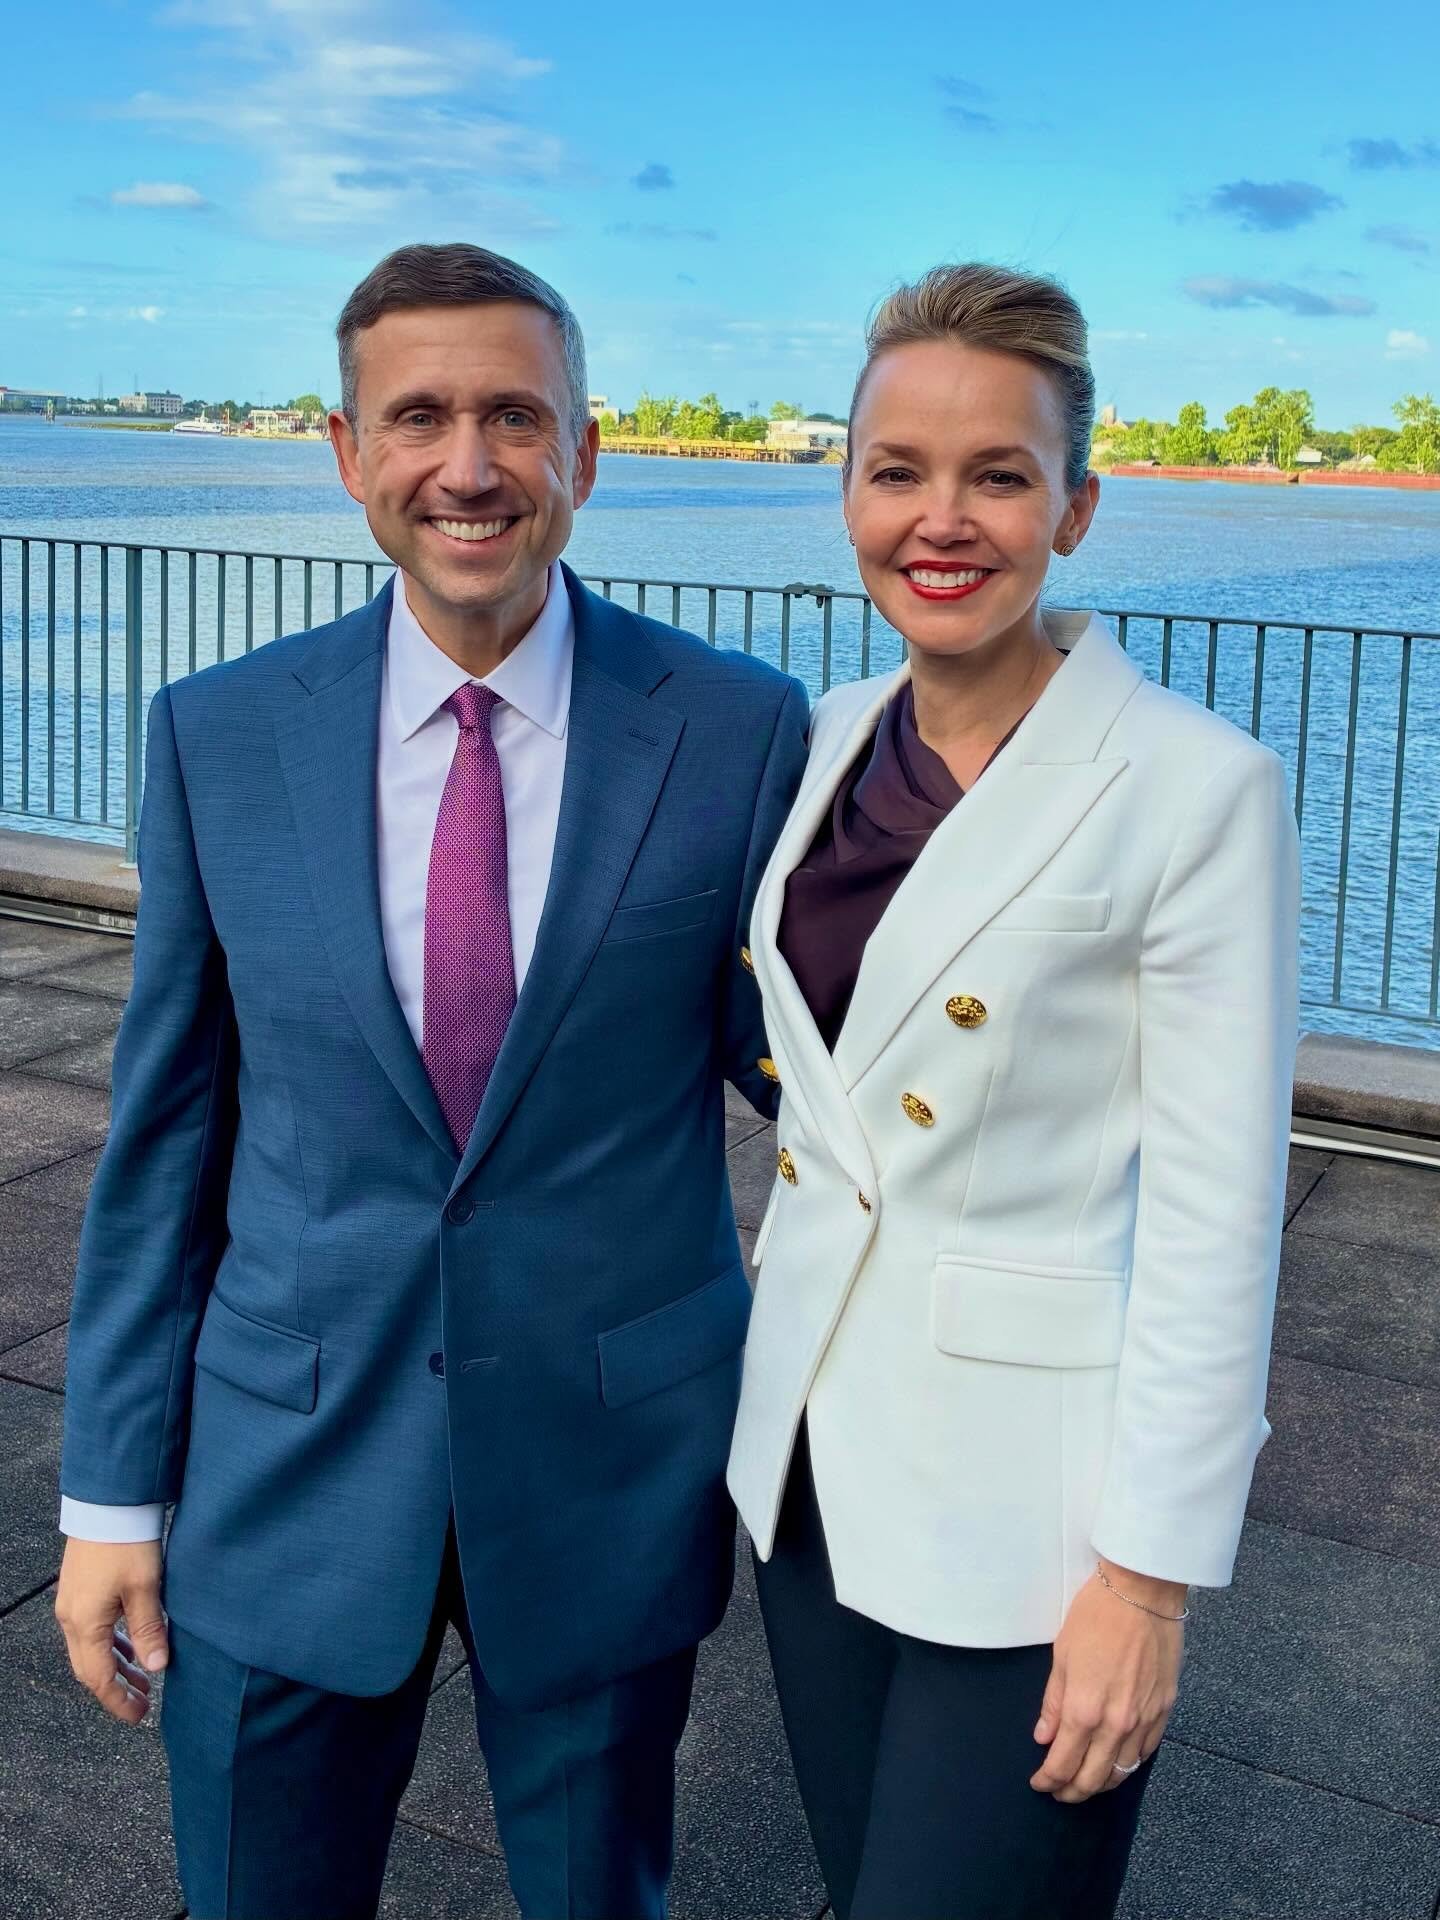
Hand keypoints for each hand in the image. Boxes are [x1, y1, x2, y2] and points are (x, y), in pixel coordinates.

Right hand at [55, 1538, 167, 1724]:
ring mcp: (73, 1604)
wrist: (108, 1503)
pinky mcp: (80, 1590)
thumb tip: (157, 1668)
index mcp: (84, 1624)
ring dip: (115, 1666)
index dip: (118, 1701)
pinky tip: (130, 1644)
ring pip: (90, 1649)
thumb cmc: (126, 1542)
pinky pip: (92, 1629)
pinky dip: (111, 1644)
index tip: (139, 1716)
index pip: (98, 1678)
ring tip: (143, 1678)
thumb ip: (149, 1631)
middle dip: (116, 1689)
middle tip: (144, 1702)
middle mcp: (71, 1618)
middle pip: (90, 1668)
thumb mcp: (145, 1588)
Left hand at [1029, 1560, 1183, 1802]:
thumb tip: (1044, 1737)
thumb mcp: (1061, 1655)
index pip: (1063, 1763)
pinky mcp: (1164, 1711)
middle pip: (1093, 1778)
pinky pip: (1145, 1753)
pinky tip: (1116, 1761)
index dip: (1048, 1779)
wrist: (1142, 1593)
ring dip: (1100, 1783)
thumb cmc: (1096, 1616)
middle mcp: (1116, 1724)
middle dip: (1072, 1792)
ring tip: (1085, 1783)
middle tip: (1058, 1792)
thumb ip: (1053, 1703)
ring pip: (1122, 1771)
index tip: (1039, 1782)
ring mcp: (1144, 1720)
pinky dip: (1128, 1764)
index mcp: (1084, 1710)